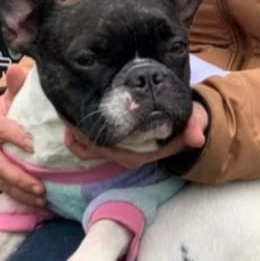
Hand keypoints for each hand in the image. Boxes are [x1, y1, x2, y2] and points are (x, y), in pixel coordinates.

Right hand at [0, 64, 46, 205]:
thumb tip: (15, 66)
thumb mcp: (15, 95)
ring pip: (0, 179)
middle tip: (41, 186)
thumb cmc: (14, 107)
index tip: (33, 146)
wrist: (0, 123)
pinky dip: (19, 196)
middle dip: (18, 176)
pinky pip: (3, 188)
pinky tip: (37, 201)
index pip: (0, 129)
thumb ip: (17, 85)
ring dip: (20, 191)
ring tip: (43, 197)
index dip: (15, 137)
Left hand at [63, 101, 209, 168]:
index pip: (104, 147)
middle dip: (73, 128)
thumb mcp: (191, 122)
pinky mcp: (113, 145)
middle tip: (62, 104)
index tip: (72, 113)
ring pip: (84, 147)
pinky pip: (88, 144)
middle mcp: (123, 156)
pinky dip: (77, 131)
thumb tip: (197, 136)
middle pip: (87, 147)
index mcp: (137, 153)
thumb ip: (193, 126)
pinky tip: (74, 112)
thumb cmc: (183, 124)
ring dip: (73, 129)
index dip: (84, 133)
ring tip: (65, 107)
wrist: (184, 129)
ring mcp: (116, 151)